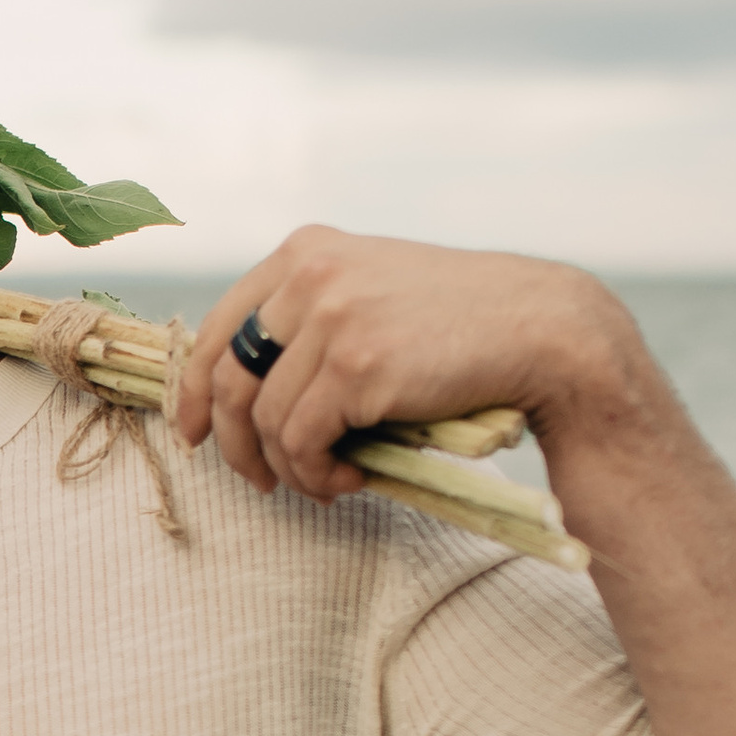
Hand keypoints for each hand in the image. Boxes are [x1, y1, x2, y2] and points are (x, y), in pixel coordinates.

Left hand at [169, 226, 641, 499]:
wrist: (541, 332)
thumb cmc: (459, 326)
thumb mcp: (374, 294)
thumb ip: (312, 320)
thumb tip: (244, 395)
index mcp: (305, 252)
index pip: (218, 327)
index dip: (193, 390)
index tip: (195, 435)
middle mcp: (309, 276)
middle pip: (227, 378)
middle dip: (234, 443)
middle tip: (260, 482)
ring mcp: (330, 318)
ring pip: (266, 421)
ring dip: (291, 469)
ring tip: (329, 484)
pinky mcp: (355, 366)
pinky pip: (302, 442)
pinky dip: (318, 476)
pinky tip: (350, 481)